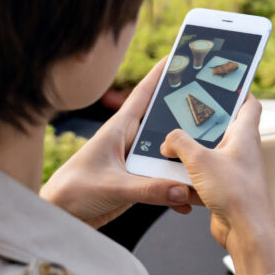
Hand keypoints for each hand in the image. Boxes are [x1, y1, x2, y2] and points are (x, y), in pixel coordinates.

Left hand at [41, 58, 200, 228]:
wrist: (60, 217)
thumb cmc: (72, 191)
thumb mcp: (112, 186)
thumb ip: (148, 189)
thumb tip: (181, 190)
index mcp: (119, 129)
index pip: (143, 94)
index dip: (161, 74)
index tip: (180, 56)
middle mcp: (130, 142)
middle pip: (164, 124)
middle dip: (187, 117)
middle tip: (215, 108)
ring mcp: (135, 163)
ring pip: (168, 157)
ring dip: (186, 162)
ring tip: (210, 162)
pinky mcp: (137, 184)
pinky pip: (165, 183)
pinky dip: (177, 191)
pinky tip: (189, 201)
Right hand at [160, 96, 274, 274]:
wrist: (245, 231)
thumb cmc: (234, 191)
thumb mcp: (199, 160)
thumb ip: (179, 143)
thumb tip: (167, 141)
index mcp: (245, 135)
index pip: (248, 103)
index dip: (237, 91)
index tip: (220, 84)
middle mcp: (242, 151)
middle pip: (223, 128)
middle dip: (201, 123)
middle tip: (180, 115)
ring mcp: (234, 171)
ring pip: (210, 154)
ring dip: (191, 153)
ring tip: (169, 147)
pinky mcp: (225, 190)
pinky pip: (204, 178)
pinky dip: (190, 178)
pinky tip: (172, 178)